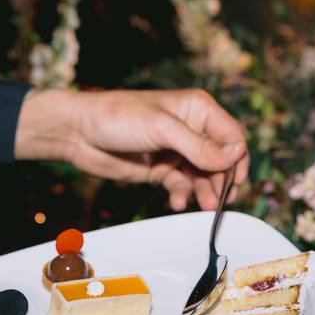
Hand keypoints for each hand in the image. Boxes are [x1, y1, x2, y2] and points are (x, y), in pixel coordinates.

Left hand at [14, 88, 248, 210]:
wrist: (78, 132)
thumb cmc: (118, 117)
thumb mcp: (162, 129)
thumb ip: (199, 145)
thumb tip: (237, 154)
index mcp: (198, 109)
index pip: (231, 136)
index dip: (237, 159)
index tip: (234, 181)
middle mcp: (191, 129)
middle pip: (221, 160)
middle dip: (221, 180)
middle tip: (220, 201)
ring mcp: (176, 151)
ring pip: (203, 176)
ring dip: (205, 192)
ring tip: (201, 206)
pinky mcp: (161, 169)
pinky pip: (182, 185)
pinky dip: (183, 195)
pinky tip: (176, 201)